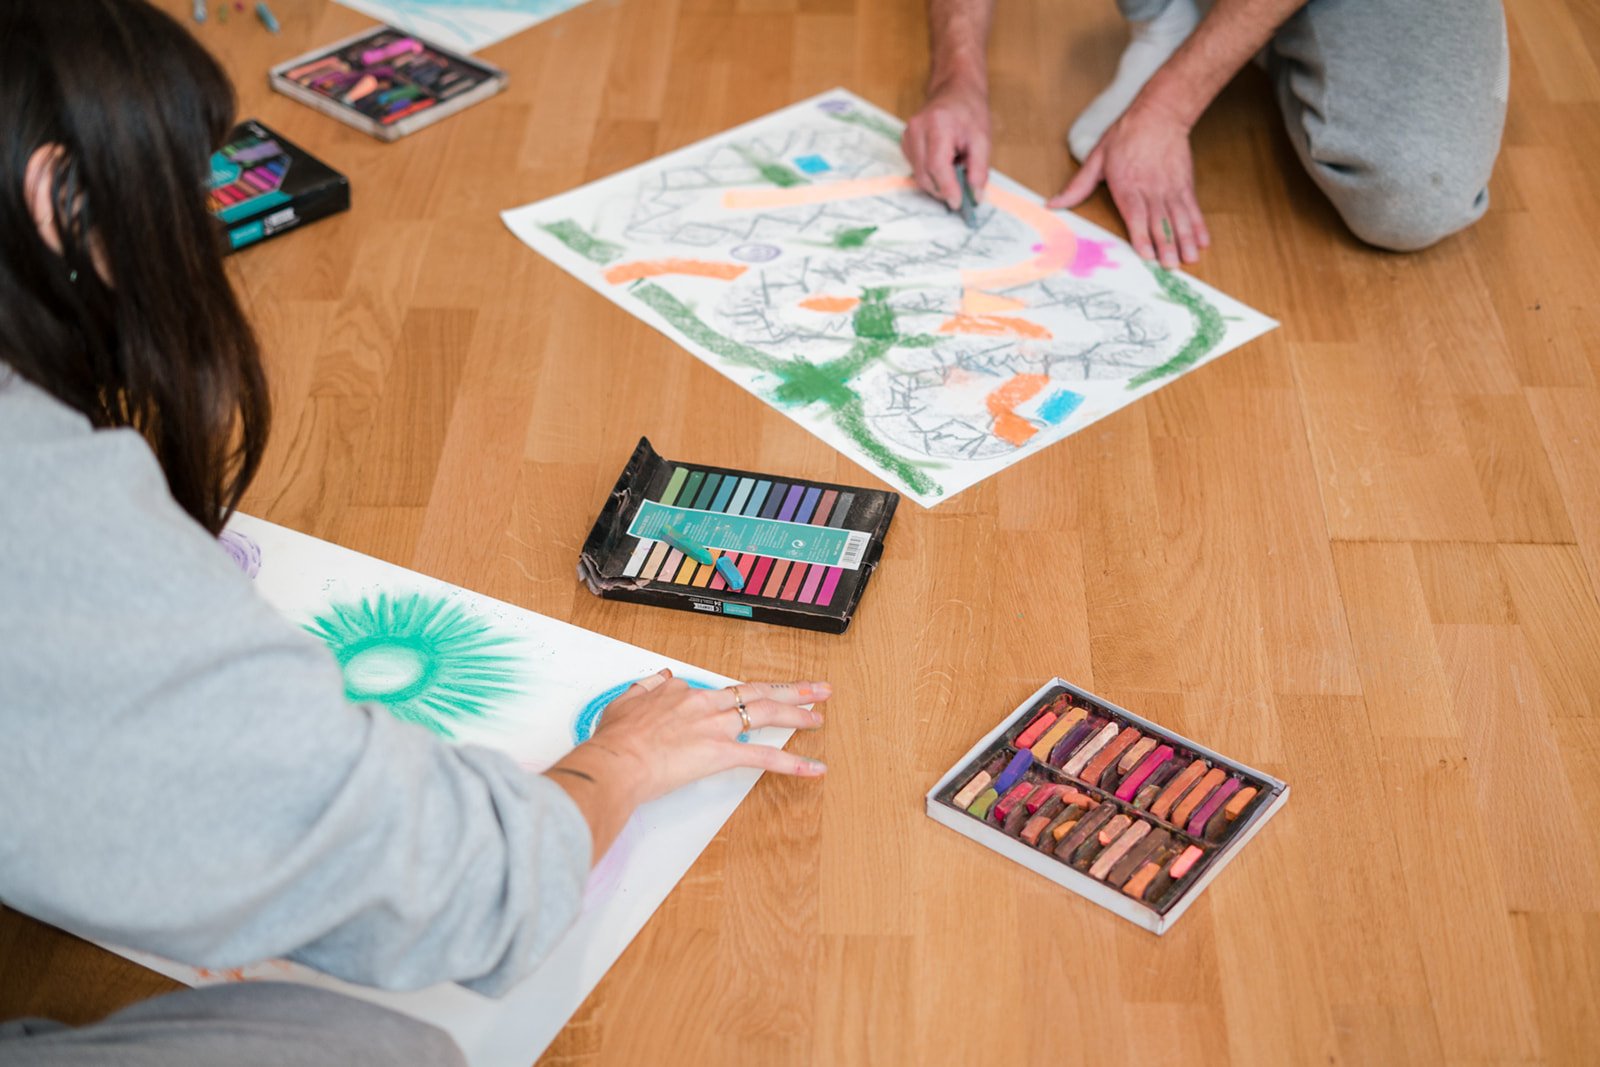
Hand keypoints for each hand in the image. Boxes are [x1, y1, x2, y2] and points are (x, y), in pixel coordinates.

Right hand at [585, 671, 827, 804]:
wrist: (615, 761)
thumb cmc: (615, 740)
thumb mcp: (625, 703)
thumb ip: (646, 688)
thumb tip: (659, 678)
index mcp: (683, 693)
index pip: (718, 692)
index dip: (733, 699)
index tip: (740, 704)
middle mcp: (705, 704)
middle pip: (756, 691)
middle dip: (790, 690)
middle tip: (815, 689)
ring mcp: (716, 727)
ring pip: (766, 713)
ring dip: (798, 712)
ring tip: (818, 714)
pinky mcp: (721, 753)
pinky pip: (764, 757)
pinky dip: (793, 763)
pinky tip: (813, 767)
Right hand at [903, 78, 991, 209]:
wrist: (955, 90)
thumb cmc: (969, 112)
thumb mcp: (983, 139)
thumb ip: (979, 169)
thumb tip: (975, 196)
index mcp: (938, 125)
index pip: (937, 165)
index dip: (947, 188)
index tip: (959, 203)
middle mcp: (917, 129)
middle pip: (925, 174)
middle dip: (943, 189)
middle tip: (961, 193)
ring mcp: (907, 135)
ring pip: (919, 175)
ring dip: (937, 182)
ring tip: (955, 169)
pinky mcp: (905, 142)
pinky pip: (916, 169)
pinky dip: (931, 174)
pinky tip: (944, 163)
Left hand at [1048, 102, 1209, 267]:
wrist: (1159, 114)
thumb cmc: (1125, 136)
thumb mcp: (1096, 158)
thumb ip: (1078, 186)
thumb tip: (1053, 204)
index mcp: (1128, 186)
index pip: (1136, 215)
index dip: (1142, 236)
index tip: (1148, 255)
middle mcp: (1151, 190)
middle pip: (1160, 222)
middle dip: (1167, 246)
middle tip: (1171, 266)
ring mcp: (1170, 188)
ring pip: (1179, 219)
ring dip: (1186, 240)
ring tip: (1190, 259)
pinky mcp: (1185, 185)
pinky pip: (1193, 209)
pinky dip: (1199, 226)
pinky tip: (1204, 242)